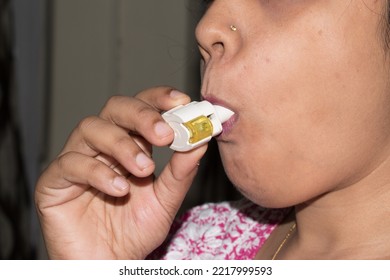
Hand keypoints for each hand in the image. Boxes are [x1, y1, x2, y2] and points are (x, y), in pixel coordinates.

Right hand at [35, 87, 206, 258]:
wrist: (109, 263)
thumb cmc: (134, 231)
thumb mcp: (165, 200)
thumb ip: (181, 172)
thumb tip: (200, 142)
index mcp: (130, 144)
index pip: (141, 107)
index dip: (159, 99)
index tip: (181, 102)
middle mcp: (102, 146)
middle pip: (115, 108)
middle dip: (142, 116)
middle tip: (164, 134)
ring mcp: (76, 160)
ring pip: (91, 129)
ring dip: (121, 145)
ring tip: (144, 170)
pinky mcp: (54, 182)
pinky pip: (70, 164)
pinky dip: (98, 172)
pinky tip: (119, 189)